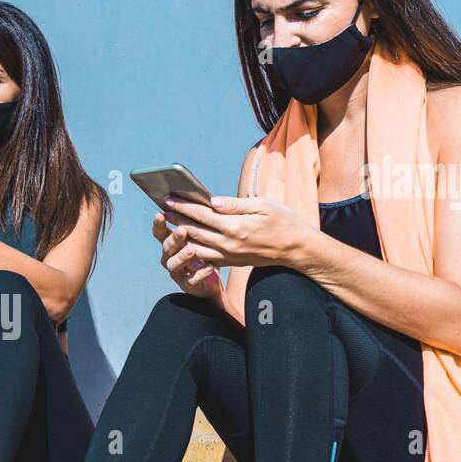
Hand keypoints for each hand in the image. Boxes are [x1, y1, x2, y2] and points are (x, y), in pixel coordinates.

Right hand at [153, 211, 220, 296]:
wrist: (211, 281)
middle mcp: (170, 257)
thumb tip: (205, 201)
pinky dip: (200, 274)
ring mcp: (178, 272)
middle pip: (166, 247)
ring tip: (192, 250)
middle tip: (182, 230)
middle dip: (173, 238)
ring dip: (182, 256)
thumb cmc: (205, 252)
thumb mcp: (201, 236)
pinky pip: (192, 280)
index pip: (160, 232)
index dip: (159, 224)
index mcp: (171, 243)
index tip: (160, 213)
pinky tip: (210, 267)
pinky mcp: (189, 285)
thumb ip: (198, 221)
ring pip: (174, 265)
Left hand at [161, 194, 309, 267]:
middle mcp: (229, 244)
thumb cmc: (284, 222)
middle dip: (177, 219)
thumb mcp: (263, 205)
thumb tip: (213, 201)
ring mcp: (229, 256)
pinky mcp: (231, 262)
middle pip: (194, 231)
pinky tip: (187, 240)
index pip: (202, 214)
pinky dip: (193, 248)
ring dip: (182, 235)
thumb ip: (235, 204)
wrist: (297, 249)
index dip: (183, 206)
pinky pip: (206, 257)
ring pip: (196, 246)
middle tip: (163, 209)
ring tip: (171, 224)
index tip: (169, 199)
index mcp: (236, 227)